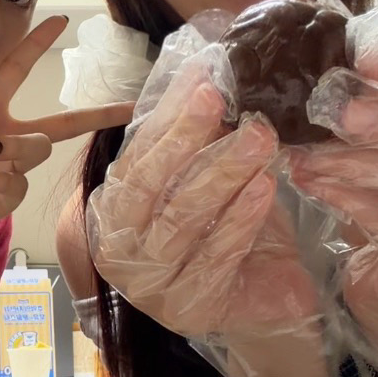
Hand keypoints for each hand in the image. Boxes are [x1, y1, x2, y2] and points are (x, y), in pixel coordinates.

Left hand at [0, 16, 135, 251]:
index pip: (15, 70)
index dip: (36, 44)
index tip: (60, 19)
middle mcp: (4, 135)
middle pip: (59, 123)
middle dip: (96, 115)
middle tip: (129, 107)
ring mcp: (9, 166)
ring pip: (38, 147)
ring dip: (15, 147)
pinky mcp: (7, 195)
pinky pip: (21, 181)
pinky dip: (1, 178)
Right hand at [87, 49, 320, 342]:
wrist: (259, 303)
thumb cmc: (226, 233)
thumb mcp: (204, 180)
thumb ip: (194, 139)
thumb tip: (202, 68)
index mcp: (113, 211)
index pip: (134, 158)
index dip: (166, 119)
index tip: (202, 83)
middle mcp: (120, 248)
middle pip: (147, 186)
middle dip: (184, 138)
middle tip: (222, 99)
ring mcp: (150, 284)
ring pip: (181, 219)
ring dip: (221, 173)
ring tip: (258, 138)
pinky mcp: (188, 308)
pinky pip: (214, 256)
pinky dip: (240, 218)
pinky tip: (264, 187)